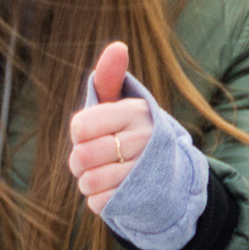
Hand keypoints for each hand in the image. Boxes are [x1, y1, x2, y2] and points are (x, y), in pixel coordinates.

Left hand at [68, 41, 149, 215]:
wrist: (169, 175)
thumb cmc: (131, 133)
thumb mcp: (123, 104)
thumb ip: (111, 78)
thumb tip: (118, 46)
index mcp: (136, 113)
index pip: (80, 127)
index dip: (79, 132)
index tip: (94, 132)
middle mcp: (144, 140)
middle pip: (81, 157)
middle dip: (80, 161)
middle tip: (97, 158)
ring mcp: (143, 172)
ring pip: (88, 182)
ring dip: (89, 181)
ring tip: (106, 174)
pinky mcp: (140, 200)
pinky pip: (98, 203)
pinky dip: (99, 199)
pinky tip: (115, 191)